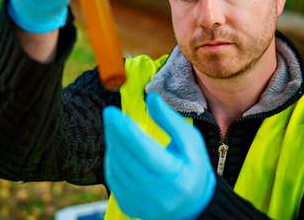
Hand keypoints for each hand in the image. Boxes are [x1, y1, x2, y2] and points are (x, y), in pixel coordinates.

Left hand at [103, 93, 215, 219]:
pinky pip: (113, 179)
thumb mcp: (191, 142)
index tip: (112, 112)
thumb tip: (151, 98)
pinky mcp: (128, 205)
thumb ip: (170, 120)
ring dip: (113, 145)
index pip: (143, 150)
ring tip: (115, 129)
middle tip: (110, 114)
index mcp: (174, 176)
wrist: (193, 206)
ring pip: (116, 168)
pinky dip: (113, 161)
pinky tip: (117, 148)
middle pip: (126, 158)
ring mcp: (140, 202)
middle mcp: (155, 193)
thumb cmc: (193, 169)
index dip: (125, 130)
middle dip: (115, 133)